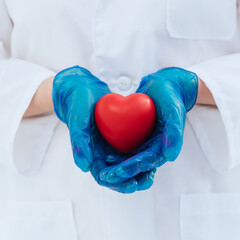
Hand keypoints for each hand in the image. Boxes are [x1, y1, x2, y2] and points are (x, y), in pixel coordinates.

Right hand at [52, 66, 155, 192]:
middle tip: (147, 180)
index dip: (117, 183)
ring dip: (139, 170)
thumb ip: (79, 141)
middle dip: (132, 179)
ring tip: (153, 171)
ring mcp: (112, 145)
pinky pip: (132, 149)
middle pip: (118, 174)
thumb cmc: (78, 103)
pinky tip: (154, 154)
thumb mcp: (78, 119)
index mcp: (90, 153)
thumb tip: (84, 166)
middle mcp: (102, 152)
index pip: (103, 176)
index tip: (131, 183)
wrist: (84, 90)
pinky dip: (142, 154)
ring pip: (127, 164)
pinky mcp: (120, 137)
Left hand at [100, 67, 197, 181]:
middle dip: (122, 174)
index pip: (147, 161)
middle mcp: (154, 148)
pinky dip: (116, 156)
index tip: (118, 171)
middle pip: (138, 167)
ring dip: (117, 169)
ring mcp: (145, 144)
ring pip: (130, 162)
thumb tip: (170, 156)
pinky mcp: (138, 138)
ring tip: (102, 172)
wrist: (164, 86)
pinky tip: (105, 156)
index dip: (133, 167)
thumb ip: (174, 132)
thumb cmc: (170, 97)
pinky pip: (126, 150)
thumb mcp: (174, 111)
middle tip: (105, 177)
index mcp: (164, 146)